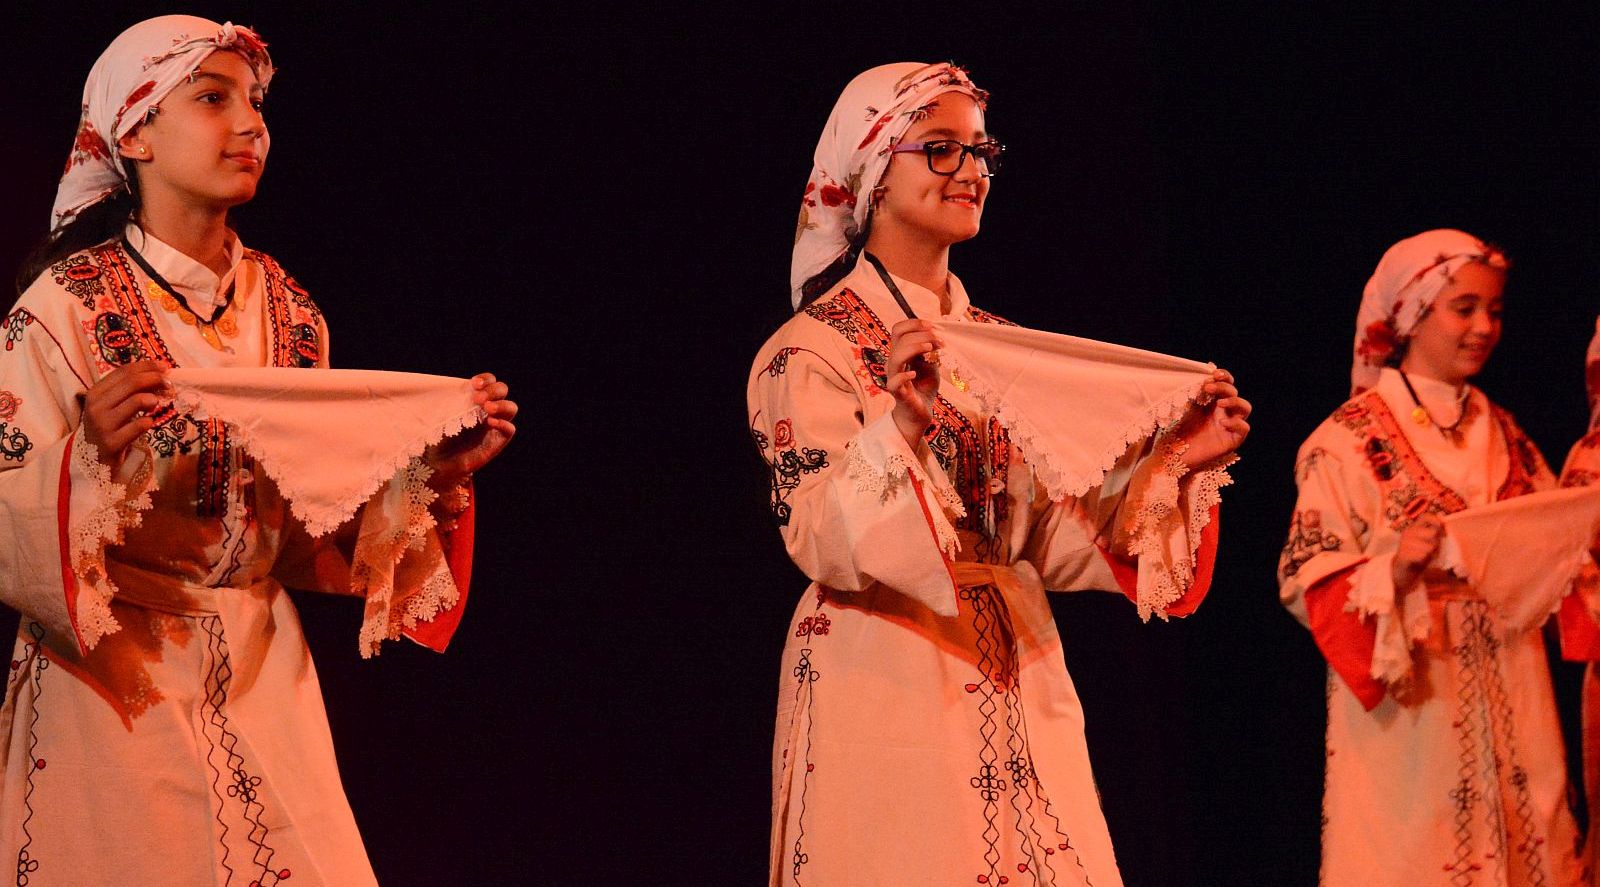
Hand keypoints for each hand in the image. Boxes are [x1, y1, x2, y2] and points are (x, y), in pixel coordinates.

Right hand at [79, 360, 169, 466]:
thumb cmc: (110, 427)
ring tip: (156, 404)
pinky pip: (139, 426)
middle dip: (155, 379)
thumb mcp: (113, 405)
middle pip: (132, 383)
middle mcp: (96, 406)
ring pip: (137, 401)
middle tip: (169, 384)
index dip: (147, 366)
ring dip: (153, 399)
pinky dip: (149, 421)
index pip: (123, 372)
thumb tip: (159, 373)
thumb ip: (129, 390)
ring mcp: (103, 425)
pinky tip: (149, 422)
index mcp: (95, 393)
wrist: (95, 459)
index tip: (165, 367)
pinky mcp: (112, 442)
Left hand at [426, 373, 515, 487]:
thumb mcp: (442, 414)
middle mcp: (488, 409)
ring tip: (488, 409)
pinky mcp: (499, 440)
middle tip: (478, 399)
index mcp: (476, 399)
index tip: (474, 384)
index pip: (490, 381)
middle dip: (493, 390)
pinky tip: (491, 423)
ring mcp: (495, 424)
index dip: (486, 379)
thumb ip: (453, 400)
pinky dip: (503, 423)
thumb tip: (460, 387)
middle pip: (503, 390)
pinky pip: (510, 429)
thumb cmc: (438, 435)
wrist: (439, 461)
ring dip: (501, 405)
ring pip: (511, 407)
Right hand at [886, 319, 941, 448]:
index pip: (898, 330)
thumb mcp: (930, 364)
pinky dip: (904, 375)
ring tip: (931, 348)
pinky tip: (915, 373)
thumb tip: (936, 335)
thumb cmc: (923, 387)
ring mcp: (893, 376)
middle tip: (940, 340)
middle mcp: (894, 361)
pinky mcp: (896, 392)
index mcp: (901, 352)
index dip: (914, 324)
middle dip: (922, 334)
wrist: (920, 412)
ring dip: (915, 348)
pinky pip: (894, 381)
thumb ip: (930, 351)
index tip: (933, 326)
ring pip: (896, 356)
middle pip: (899, 338)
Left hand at [1176, 368, 1251, 468]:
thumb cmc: (1181, 432)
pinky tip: (1223, 422)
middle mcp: (1226, 412)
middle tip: (1209, 387)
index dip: (1225, 377)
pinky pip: (1244, 428)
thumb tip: (1201, 372)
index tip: (1213, 374)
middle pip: (1235, 393)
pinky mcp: (1233, 440)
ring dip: (1235, 401)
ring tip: (1220, 403)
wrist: (1176, 455)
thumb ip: (1195, 392)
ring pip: (1246, 408)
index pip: (1228, 384)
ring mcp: (1231, 426)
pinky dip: (1237, 423)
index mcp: (1215, 403)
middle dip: (1224, 387)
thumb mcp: (1187, 408)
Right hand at [1393, 514, 1443, 588]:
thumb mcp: (1428, 542)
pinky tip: (1420, 561)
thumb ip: (1436, 534)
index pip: (1427, 516)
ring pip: (1429, 546)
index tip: (1443, 532)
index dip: (1438, 522)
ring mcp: (1404, 543)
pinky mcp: (1403, 554)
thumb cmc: (1419, 554)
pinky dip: (1424, 560)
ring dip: (1432, 554)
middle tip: (1433, 550)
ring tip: (1426, 557)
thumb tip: (1444, 527)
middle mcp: (1408, 532)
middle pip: (1432, 533)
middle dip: (1437, 543)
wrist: (1403, 570)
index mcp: (1414, 527)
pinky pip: (1422, 556)